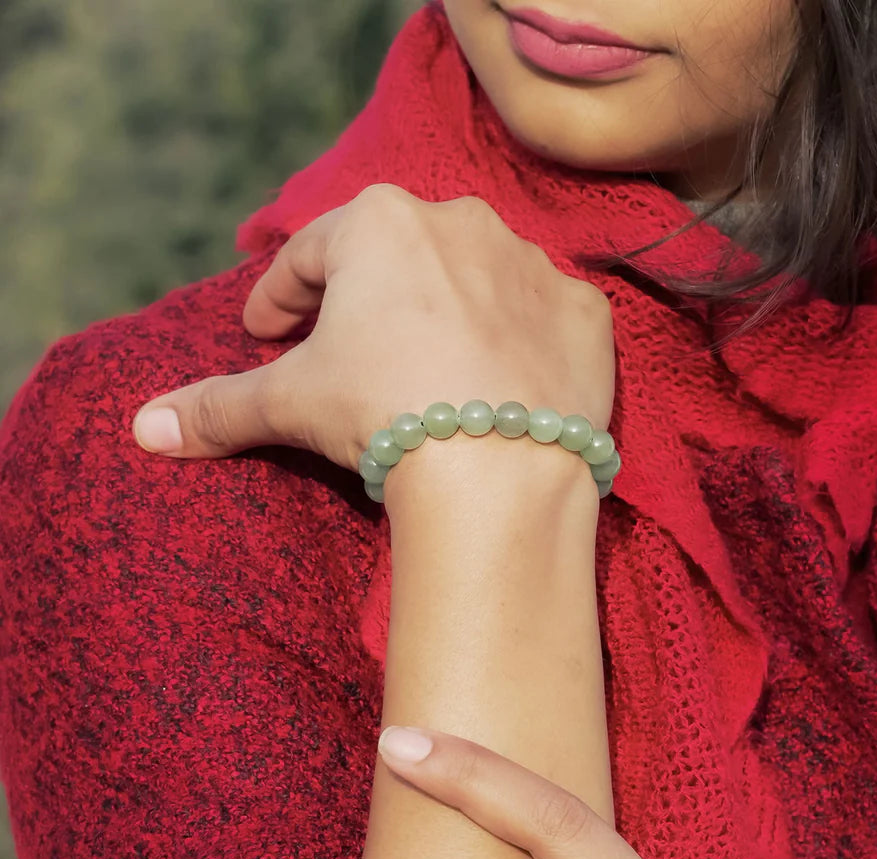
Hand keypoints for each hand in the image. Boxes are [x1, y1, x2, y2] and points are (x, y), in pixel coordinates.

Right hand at [132, 184, 613, 468]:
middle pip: (396, 258)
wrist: (500, 471)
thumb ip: (217, 407)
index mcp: (381, 224)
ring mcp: (532, 265)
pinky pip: (541, 317)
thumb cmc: (384, 415)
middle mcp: (462, 222)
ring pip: (473, 280)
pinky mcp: (584, 313)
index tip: (264, 327)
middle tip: (343, 343)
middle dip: (364, 297)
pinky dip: (519, 339)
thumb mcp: (290, 406)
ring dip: (447, 312)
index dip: (279, 295)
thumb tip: (144, 429)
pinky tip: (503, 375)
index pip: (310, 256)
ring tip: (428, 363)